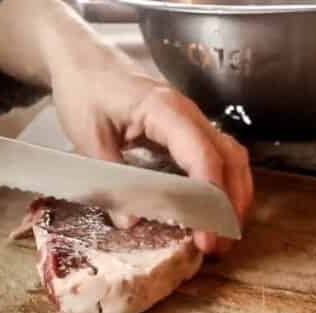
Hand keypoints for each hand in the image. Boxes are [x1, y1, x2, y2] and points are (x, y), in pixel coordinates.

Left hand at [0, 0, 251, 254]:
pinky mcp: (188, 131)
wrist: (82, 63)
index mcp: (164, 110)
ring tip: (222, 237)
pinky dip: (224, 186)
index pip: (201, 154)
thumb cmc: (85, 93)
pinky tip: (215, 214)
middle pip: (228, 158)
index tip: (207, 235)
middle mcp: (188, 113)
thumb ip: (111, 179)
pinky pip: (218, 157)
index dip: (210, 198)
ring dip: (233, 197)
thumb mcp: (89, 138)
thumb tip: (131, 222)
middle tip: (218, 247)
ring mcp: (192, 121)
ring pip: (231, 157)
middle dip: (229, 205)